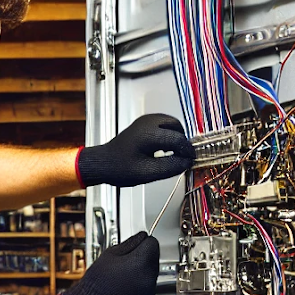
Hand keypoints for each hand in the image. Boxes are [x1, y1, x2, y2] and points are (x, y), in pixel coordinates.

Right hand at [55, 232, 159, 294]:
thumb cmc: (96, 282)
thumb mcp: (110, 254)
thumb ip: (131, 242)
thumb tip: (141, 236)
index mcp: (141, 262)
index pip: (153, 243)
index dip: (143, 242)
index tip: (137, 244)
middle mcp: (149, 278)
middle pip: (154, 258)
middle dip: (143, 257)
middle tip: (125, 262)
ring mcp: (149, 292)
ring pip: (151, 273)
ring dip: (142, 272)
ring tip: (123, 276)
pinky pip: (148, 288)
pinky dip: (140, 286)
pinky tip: (125, 287)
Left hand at [77, 114, 192, 187]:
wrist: (103, 163)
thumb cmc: (120, 168)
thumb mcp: (148, 173)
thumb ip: (170, 167)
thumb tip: (187, 162)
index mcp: (149, 133)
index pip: (178, 139)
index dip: (188, 151)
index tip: (192, 161)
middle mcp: (148, 122)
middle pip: (177, 126)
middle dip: (182, 142)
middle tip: (183, 157)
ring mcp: (146, 121)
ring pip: (171, 124)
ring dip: (176, 137)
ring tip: (174, 154)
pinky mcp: (144, 124)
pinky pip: (163, 125)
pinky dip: (169, 135)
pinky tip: (165, 149)